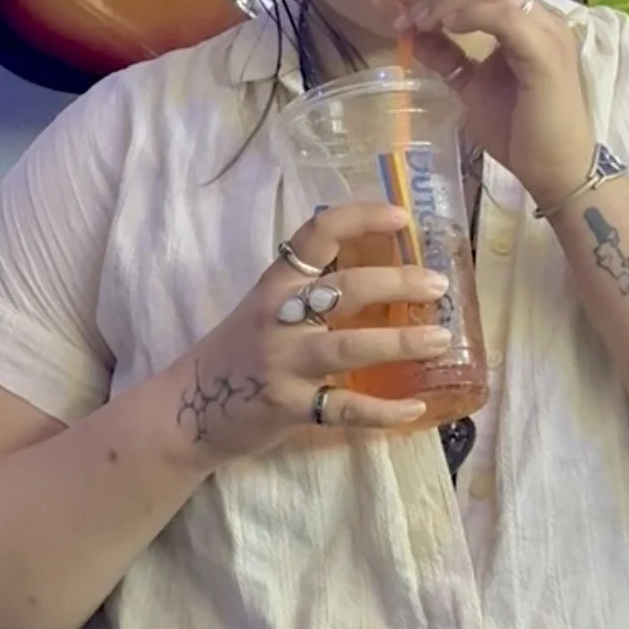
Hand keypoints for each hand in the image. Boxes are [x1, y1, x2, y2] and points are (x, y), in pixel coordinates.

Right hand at [169, 201, 451, 460]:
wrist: (188, 409)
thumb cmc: (239, 351)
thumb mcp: (268, 306)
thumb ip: (311, 289)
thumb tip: (383, 272)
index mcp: (276, 282)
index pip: (318, 233)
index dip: (362, 218)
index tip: (402, 218)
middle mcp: (279, 315)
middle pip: (346, 288)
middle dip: (398, 282)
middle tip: (438, 285)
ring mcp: (283, 362)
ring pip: (350, 346)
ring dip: (401, 342)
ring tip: (440, 339)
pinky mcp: (288, 406)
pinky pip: (345, 408)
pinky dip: (384, 411)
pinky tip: (415, 408)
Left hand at [393, 0, 595, 209]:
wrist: (554, 171)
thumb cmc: (520, 132)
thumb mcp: (472, 87)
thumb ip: (449, 58)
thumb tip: (414, 34)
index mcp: (529, 24)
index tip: (401, 2)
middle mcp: (543, 19)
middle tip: (400, 5)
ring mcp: (548, 32)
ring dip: (450, 1)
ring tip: (419, 20)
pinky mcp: (546, 51)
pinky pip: (505, 17)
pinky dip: (472, 15)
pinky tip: (446, 26)